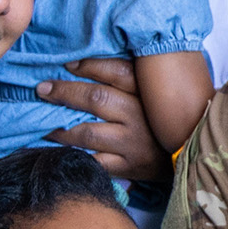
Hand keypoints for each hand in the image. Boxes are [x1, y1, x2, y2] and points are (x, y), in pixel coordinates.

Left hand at [39, 56, 171, 181]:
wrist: (186, 155)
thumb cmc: (162, 119)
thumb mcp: (155, 93)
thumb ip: (132, 77)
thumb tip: (89, 62)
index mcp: (148, 94)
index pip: (118, 71)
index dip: (89, 66)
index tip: (67, 64)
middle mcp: (140, 117)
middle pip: (97, 99)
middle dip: (64, 92)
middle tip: (42, 89)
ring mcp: (132, 144)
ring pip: (88, 133)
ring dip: (59, 127)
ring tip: (40, 122)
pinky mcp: (126, 167)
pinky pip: (93, 162)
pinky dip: (71, 156)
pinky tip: (54, 150)